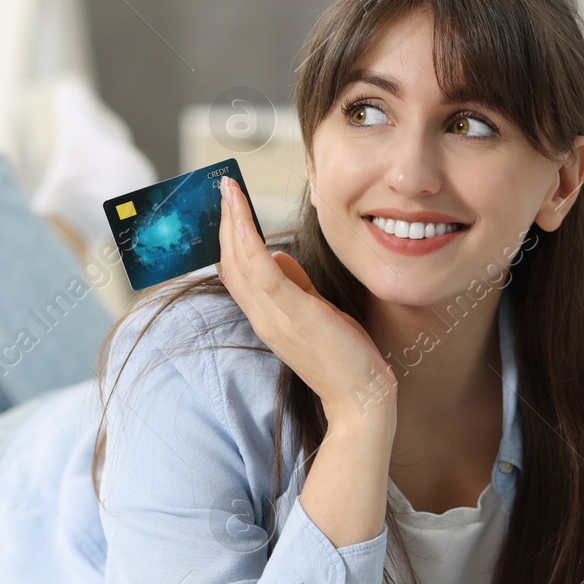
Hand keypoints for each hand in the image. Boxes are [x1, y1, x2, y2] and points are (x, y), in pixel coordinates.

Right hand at [215, 175, 396, 424]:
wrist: (360, 398)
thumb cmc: (343, 357)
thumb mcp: (315, 312)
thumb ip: (295, 286)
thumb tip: (278, 256)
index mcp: (266, 316)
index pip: (235, 270)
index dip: (227, 236)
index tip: (227, 205)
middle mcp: (263, 317)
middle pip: (230, 262)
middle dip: (224, 221)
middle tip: (223, 186)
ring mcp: (275, 318)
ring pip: (241, 263)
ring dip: (232, 223)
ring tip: (229, 190)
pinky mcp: (295, 316)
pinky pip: (263, 274)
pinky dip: (250, 244)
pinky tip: (243, 219)